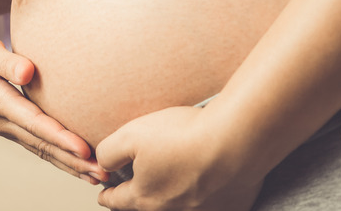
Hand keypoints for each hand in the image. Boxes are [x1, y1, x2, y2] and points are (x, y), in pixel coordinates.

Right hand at [0, 31, 106, 183]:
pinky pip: (37, 146)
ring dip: (70, 165)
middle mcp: (2, 120)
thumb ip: (5, 60)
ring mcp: (5, 127)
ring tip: (99, 177)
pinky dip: (58, 158)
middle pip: (42, 145)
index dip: (59, 136)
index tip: (84, 148)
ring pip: (41, 150)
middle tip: (104, 173)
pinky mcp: (9, 127)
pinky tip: (76, 164)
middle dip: (74, 161)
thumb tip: (29, 71)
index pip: (33, 122)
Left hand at [96, 106, 262, 209]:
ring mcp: (204, 210)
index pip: (118, 201)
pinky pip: (212, 202)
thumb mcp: (129, 136)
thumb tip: (105, 164)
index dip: (107, 196)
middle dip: (140, 195)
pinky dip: (205, 192)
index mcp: (146, 197)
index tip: (103, 195)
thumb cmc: (183, 136)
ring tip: (172, 177)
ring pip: (179, 205)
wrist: (236, 138)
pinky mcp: (232, 204)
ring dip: (174, 193)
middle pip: (148, 206)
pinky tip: (208, 178)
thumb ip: (109, 153)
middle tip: (137, 188)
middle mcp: (174, 210)